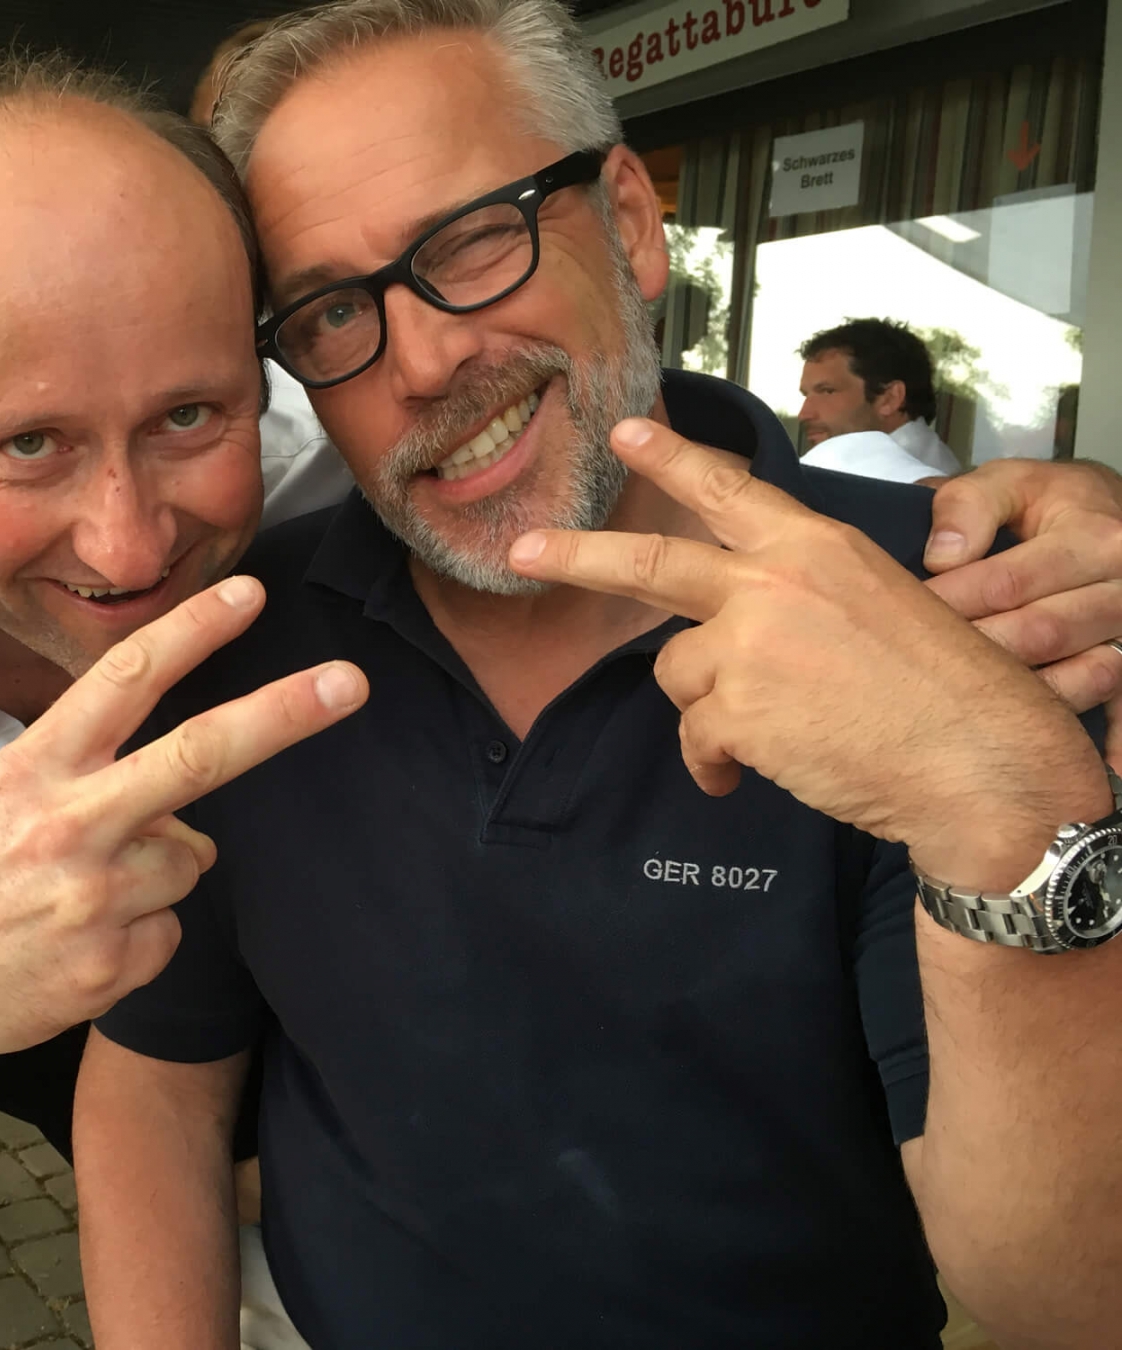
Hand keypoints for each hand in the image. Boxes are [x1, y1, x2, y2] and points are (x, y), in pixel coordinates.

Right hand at [0, 576, 366, 1062]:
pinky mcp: (104, 965)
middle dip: (282, 714)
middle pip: (197, 754)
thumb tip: (190, 814)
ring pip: (191, 860)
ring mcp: (90, 896)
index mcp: (39, 765)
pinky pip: (170, 933)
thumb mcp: (10, 795)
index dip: (194, 633)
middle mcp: (68, 821)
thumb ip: (97, 780)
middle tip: (351, 684)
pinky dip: (140, 939)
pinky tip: (80, 946)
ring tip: (83, 898)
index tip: (251, 596)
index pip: (126, 680)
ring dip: (159, 877)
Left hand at [508, 419, 1108, 891]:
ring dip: (708, 708)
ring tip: (770, 732)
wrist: (978, 759)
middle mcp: (772, 583)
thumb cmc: (943, 690)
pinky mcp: (735, 710)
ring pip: (678, 672)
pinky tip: (747, 774)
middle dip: (577, 555)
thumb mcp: (879, 602)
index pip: (730, 490)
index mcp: (814, 547)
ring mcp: (749, 644)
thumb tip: (743, 618)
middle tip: (525, 550)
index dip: (674, 458)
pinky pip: (695, 739)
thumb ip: (801, 594)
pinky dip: (713, 764)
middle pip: (651, 562)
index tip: (626, 431)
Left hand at [924, 458, 1121, 761]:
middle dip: (970, 658)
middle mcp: (1118, 581)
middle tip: (907, 680)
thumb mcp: (1011, 484)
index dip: (944, 608)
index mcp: (1084, 533)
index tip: (890, 627)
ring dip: (1015, 699)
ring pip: (1074, 673)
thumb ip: (970, 504)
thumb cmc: (1047, 508)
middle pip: (1036, 634)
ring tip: (953, 720)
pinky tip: (1096, 767)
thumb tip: (942, 555)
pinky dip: (1113, 735)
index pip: (1004, 583)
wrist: (1113, 521)